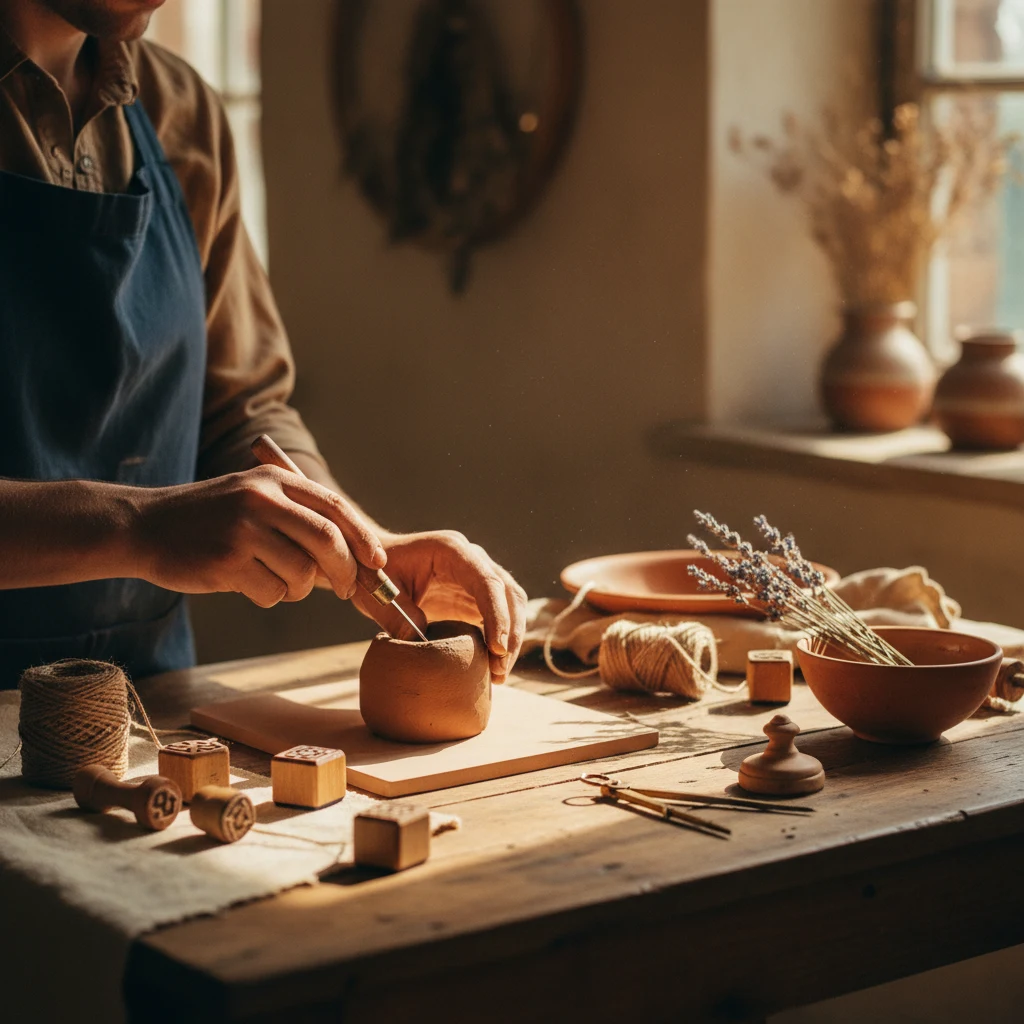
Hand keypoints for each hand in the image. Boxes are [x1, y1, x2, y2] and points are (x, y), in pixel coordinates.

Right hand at [130, 466, 385, 606]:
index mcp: (274, 480)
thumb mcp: (252, 497)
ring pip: (301, 573)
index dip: (361, 539)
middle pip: (327, 541)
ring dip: (298, 588)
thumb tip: (353, 554)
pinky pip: (272, 592)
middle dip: (344, 571)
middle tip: (345, 588)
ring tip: (273, 579)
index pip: (334, 509)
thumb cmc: (209, 519)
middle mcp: (261, 499)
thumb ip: (297, 515)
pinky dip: (269, 595)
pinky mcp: (226, 561)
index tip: (376, 563)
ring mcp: (243, 530)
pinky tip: (244, 582)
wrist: (145, 527)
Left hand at [351, 530, 527, 682]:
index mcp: (451, 550)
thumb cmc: (374, 573)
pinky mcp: (475, 596)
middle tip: (499, 670)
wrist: (373, 566)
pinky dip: (500, 642)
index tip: (496, 648)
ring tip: (498, 675)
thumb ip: (395, 615)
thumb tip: (419, 643)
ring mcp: (477, 577)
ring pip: (511, 606)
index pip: (487, 580)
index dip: (497, 614)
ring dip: (510, 640)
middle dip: (510, 633)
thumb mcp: (378, 593)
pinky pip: (499, 617)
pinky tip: (492, 667)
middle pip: (508, 593)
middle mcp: (472, 559)